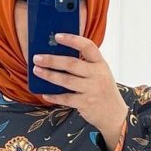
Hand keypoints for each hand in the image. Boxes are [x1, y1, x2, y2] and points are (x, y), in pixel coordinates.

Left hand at [33, 32, 126, 148]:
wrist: (114, 114)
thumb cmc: (102, 89)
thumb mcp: (100, 73)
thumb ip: (85, 64)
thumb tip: (58, 55)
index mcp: (100, 63)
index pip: (88, 46)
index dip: (72, 40)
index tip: (57, 36)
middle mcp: (97, 75)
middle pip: (71, 64)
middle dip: (52, 60)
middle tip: (37, 58)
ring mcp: (92, 89)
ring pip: (66, 80)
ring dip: (49, 75)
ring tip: (37, 70)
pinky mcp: (85, 103)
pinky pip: (66, 98)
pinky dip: (54, 96)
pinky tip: (45, 94)